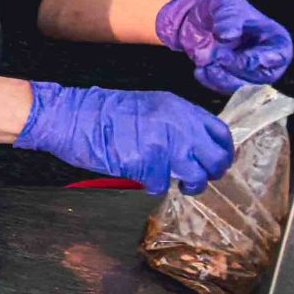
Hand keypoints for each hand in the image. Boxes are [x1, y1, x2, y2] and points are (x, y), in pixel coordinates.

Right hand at [14, 82, 234, 193]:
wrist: (70, 116)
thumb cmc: (101, 113)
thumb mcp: (148, 107)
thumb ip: (175, 123)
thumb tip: (194, 145)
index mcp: (178, 108)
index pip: (219, 133)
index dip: (223, 151)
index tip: (217, 161)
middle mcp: (177, 125)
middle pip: (215, 158)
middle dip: (211, 173)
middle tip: (199, 178)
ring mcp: (163, 145)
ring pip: (195, 176)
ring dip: (190, 186)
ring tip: (178, 186)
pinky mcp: (146, 164)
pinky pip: (161, 184)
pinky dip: (154, 186)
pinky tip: (144, 179)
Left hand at [155, 0, 293, 93]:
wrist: (197, 17)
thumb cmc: (221, 9)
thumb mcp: (226, 5)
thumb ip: (229, 18)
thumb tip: (228, 35)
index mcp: (275, 39)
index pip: (278, 56)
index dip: (262, 59)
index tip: (244, 58)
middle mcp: (267, 60)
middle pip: (261, 77)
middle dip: (237, 69)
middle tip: (218, 57)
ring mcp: (249, 72)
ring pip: (242, 88)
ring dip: (222, 79)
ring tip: (206, 64)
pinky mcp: (231, 79)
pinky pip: (224, 89)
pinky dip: (211, 82)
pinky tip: (200, 70)